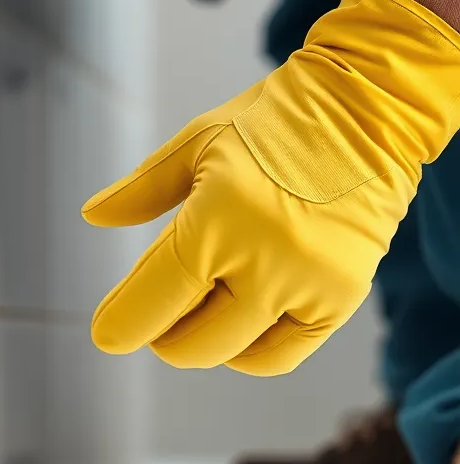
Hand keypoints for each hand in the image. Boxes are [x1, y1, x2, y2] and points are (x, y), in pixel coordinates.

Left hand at [83, 0, 459, 375]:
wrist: (371, 107)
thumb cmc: (273, 123)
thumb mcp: (197, 143)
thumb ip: (141, 189)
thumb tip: (92, 216)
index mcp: (218, 217)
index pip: (152, 300)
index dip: (120, 325)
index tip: (107, 334)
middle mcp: (265, 258)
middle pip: (186, 344)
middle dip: (160, 333)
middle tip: (159, 311)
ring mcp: (307, 283)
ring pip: (228, 353)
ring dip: (201, 340)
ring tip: (200, 305)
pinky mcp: (340, 298)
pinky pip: (277, 356)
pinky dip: (248, 350)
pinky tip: (237, 319)